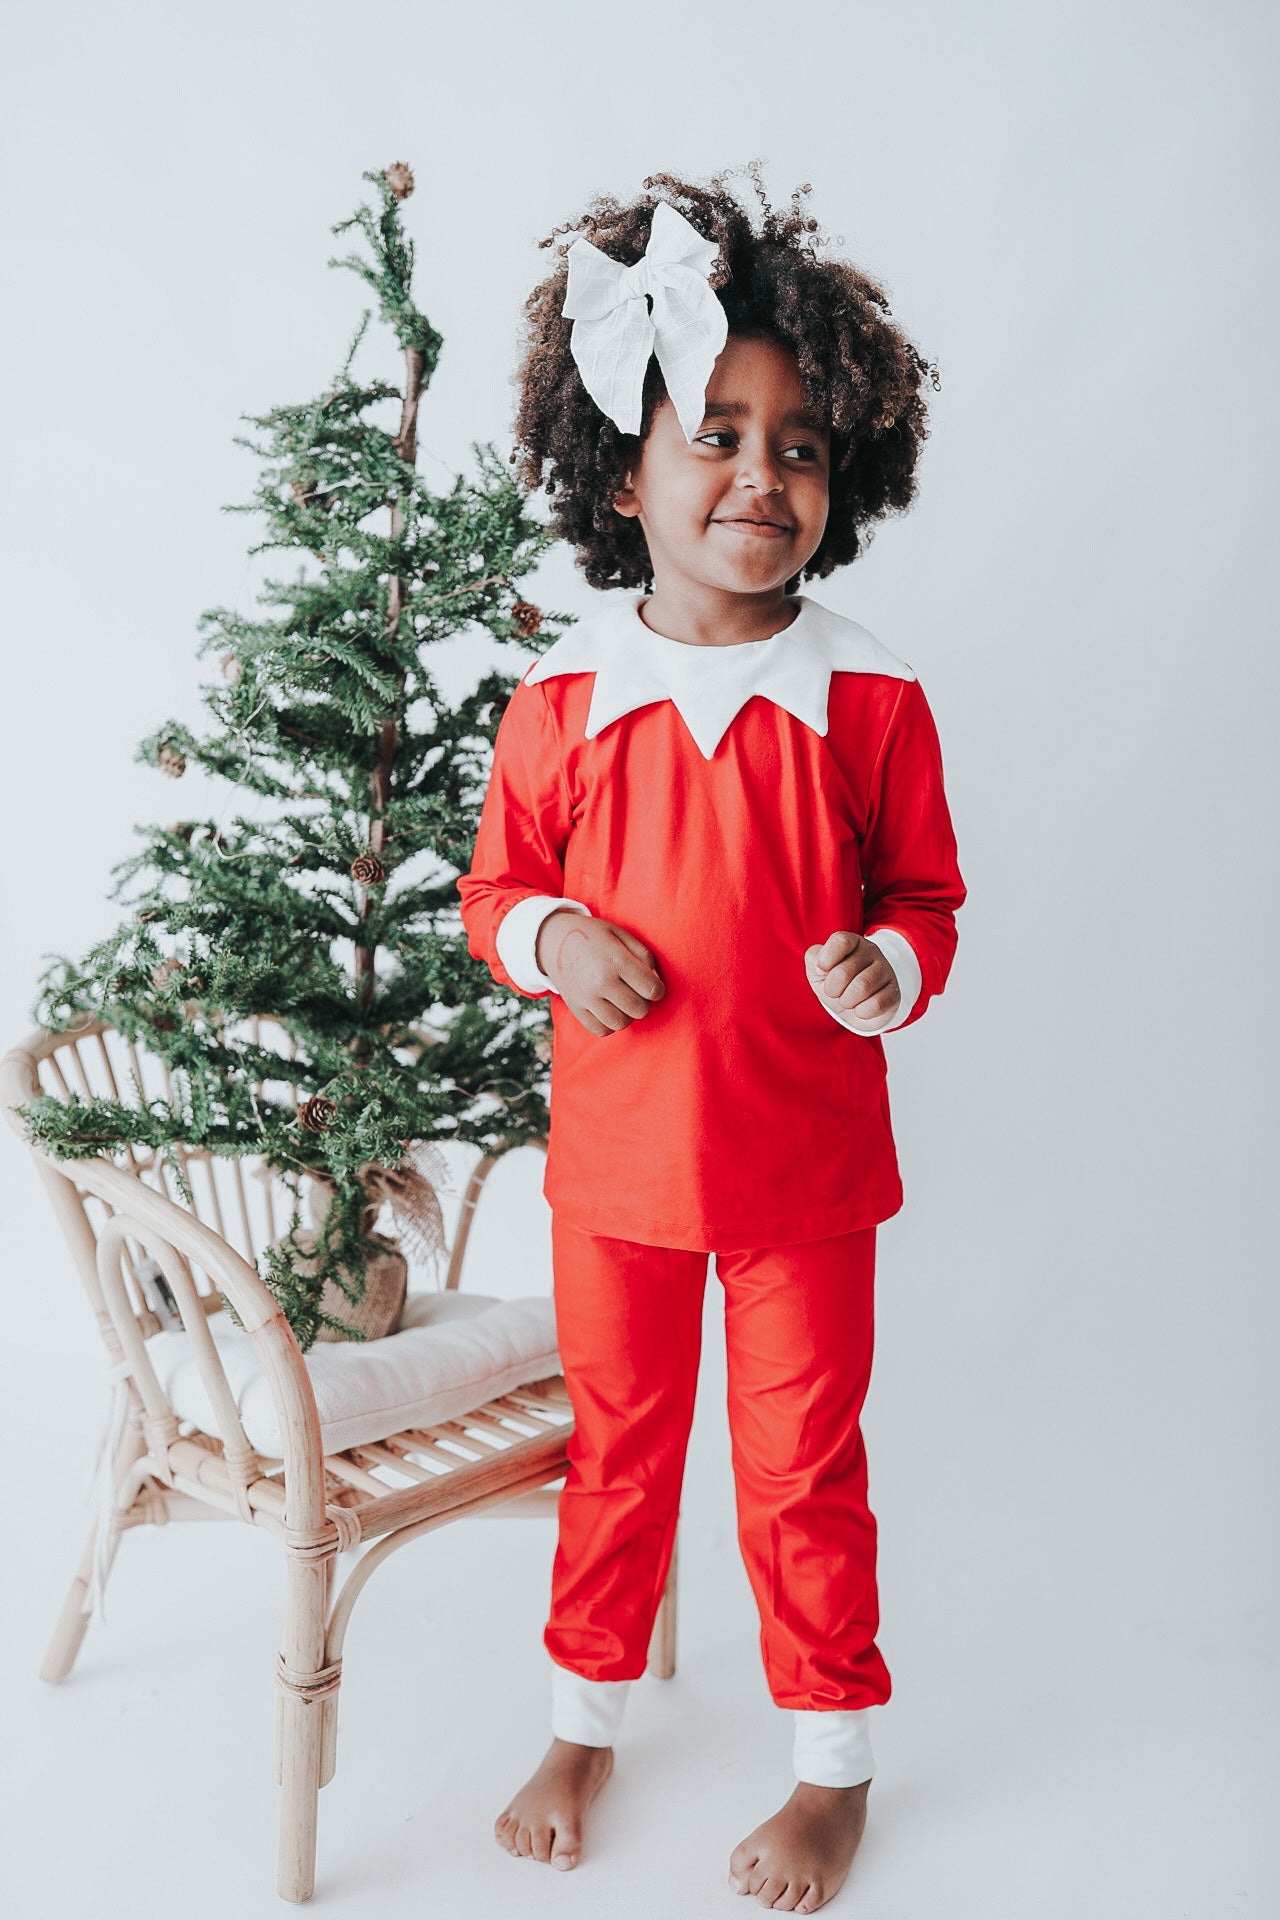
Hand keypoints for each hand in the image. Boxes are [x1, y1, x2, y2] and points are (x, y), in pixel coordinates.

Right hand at [536, 910, 665, 1036]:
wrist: (555, 941)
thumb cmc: (596, 937)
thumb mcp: (622, 934)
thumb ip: (645, 956)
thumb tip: (656, 983)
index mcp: (615, 960)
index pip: (652, 989)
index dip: (658, 989)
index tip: (652, 984)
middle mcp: (600, 982)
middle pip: (639, 1009)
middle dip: (644, 1002)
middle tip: (636, 991)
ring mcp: (586, 998)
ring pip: (621, 1023)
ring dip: (627, 1014)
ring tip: (622, 1000)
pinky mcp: (576, 1009)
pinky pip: (602, 1030)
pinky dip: (610, 1023)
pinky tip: (609, 1008)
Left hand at [804, 931, 900, 1026]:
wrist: (855, 1008)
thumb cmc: (835, 984)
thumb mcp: (818, 970)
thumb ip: (813, 958)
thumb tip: (821, 965)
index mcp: (852, 942)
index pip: (841, 941)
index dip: (825, 960)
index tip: (822, 971)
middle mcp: (871, 952)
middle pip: (844, 971)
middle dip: (832, 989)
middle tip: (835, 992)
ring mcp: (885, 971)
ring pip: (862, 987)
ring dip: (847, 1001)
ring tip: (847, 1001)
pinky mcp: (894, 992)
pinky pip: (876, 1004)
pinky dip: (862, 1012)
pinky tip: (861, 1009)